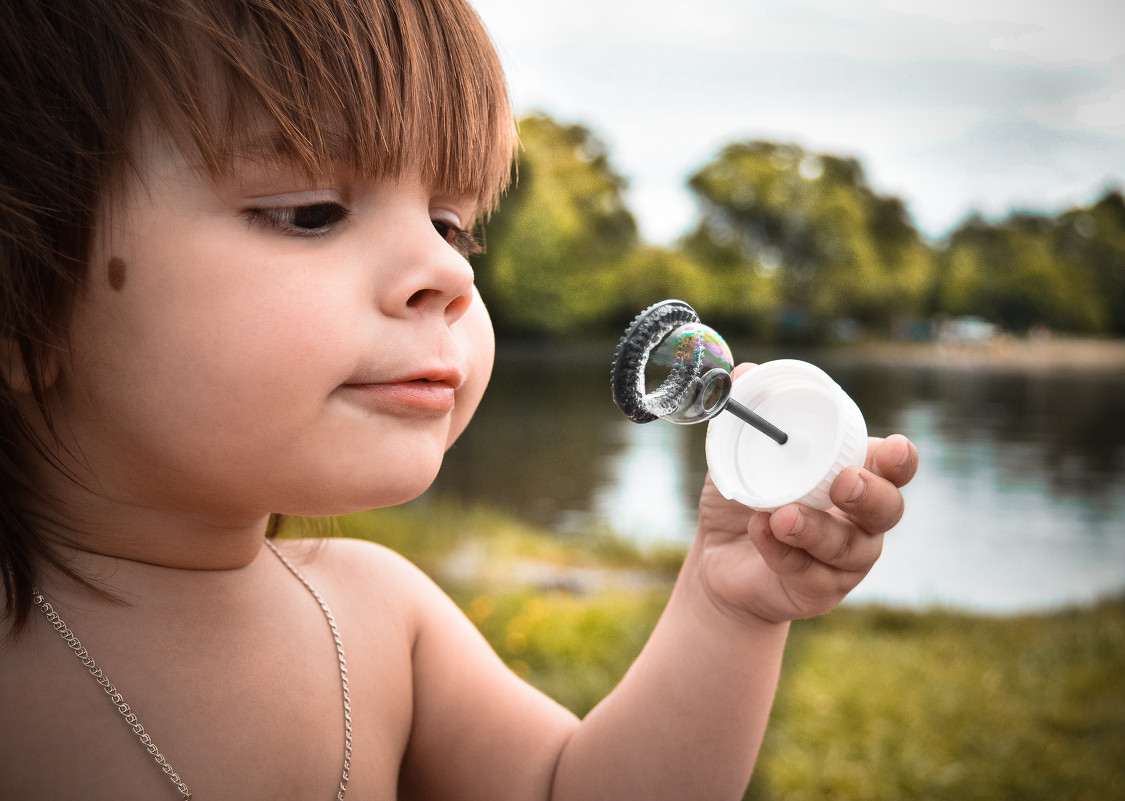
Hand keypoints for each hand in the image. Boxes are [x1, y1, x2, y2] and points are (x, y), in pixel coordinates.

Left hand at [694, 364, 918, 624]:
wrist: (718, 559)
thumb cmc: (746, 499)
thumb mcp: (738, 454)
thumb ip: (746, 416)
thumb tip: (744, 371)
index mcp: (854, 476)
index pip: (893, 467)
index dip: (900, 459)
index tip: (893, 448)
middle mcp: (860, 520)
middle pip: (888, 510)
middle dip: (871, 495)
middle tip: (844, 484)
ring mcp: (845, 561)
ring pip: (849, 548)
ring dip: (815, 529)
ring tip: (780, 515)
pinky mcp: (820, 592)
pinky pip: (808, 573)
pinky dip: (782, 551)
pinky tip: (761, 532)